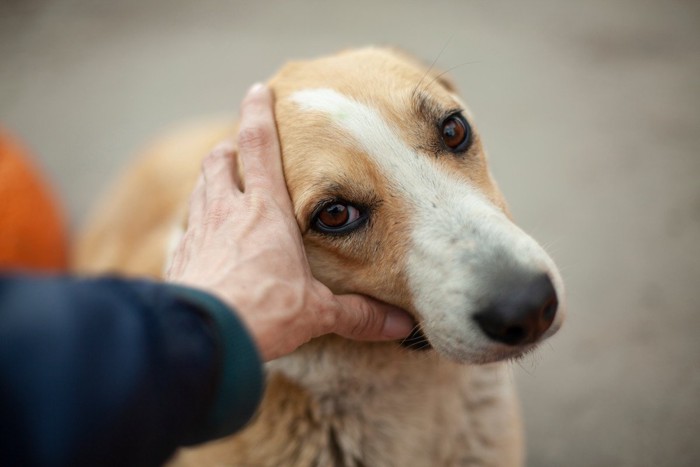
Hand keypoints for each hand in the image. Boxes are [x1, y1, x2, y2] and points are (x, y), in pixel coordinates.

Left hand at [166, 84, 413, 360]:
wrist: (206, 340)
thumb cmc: (266, 313)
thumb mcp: (319, 312)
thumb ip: (359, 313)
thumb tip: (401, 324)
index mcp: (266, 211)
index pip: (259, 146)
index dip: (258, 113)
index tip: (257, 89)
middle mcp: (227, 212)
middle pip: (221, 161)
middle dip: (230, 147)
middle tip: (237, 145)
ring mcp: (198, 234)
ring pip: (201, 190)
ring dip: (211, 180)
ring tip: (221, 183)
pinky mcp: (179, 261)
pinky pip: (184, 232)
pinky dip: (193, 226)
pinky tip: (198, 239)